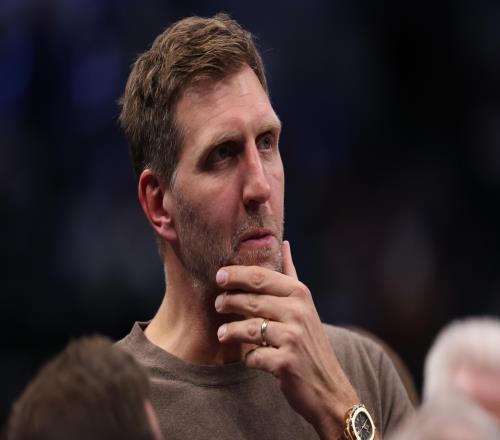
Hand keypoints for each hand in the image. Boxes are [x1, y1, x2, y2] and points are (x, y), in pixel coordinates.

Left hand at [214, 241, 358, 438]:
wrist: (329, 387)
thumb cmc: (310, 341)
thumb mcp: (305, 304)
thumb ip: (291, 274)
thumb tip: (284, 243)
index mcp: (300, 293)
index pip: (260, 276)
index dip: (235, 275)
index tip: (219, 277)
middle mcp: (298, 312)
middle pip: (251, 300)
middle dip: (229, 301)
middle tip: (218, 304)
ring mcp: (293, 337)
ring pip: (249, 328)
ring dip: (231, 331)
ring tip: (223, 334)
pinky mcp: (286, 362)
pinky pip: (254, 356)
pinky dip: (248, 358)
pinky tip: (250, 358)